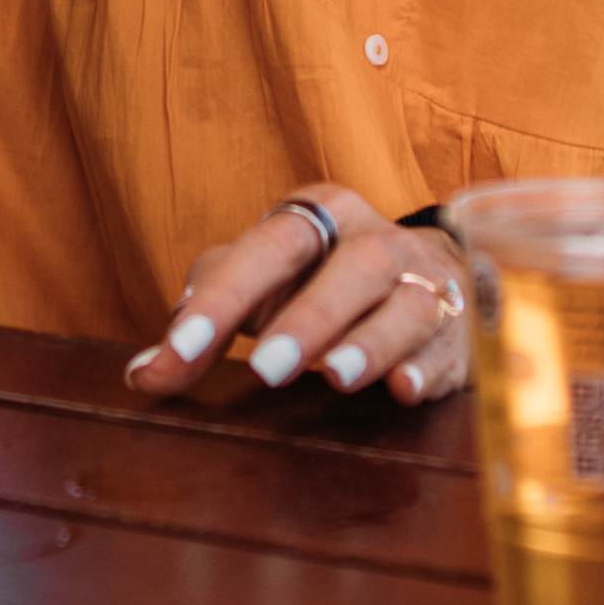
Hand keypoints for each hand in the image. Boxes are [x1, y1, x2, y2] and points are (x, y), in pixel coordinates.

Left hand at [122, 185, 475, 406]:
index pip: (269, 245)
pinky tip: (406, 389)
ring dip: (372, 341)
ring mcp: (426, 284)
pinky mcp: (459, 331)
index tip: (180, 348)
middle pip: (354, 265)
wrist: (429, 273)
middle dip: (310, 316)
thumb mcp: (261, 282)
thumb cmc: (318, 280)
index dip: (224, 295)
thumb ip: (201, 320)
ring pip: (409, 303)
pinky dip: (429, 367)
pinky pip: (451, 345)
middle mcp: (379, 241)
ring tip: (338, 376)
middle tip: (266, 370)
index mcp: (321, 216)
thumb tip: (144, 374)